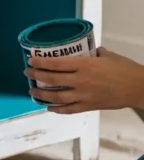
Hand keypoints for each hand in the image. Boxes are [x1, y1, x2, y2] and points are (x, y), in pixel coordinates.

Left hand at [25, 48, 143, 113]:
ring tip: (32, 91)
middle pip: (53, 79)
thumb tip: (86, 50)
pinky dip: (57, 109)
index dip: (40, 62)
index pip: (56, 63)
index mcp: (85, 65)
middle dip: (36, 76)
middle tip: (27, 72)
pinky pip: (69, 109)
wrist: (138, 88)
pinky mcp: (89, 106)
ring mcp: (84, 96)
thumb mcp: (107, 55)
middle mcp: (81, 81)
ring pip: (57, 96)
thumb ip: (94, 52)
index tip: (30, 60)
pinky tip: (49, 107)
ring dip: (42, 94)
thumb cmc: (124, 69)